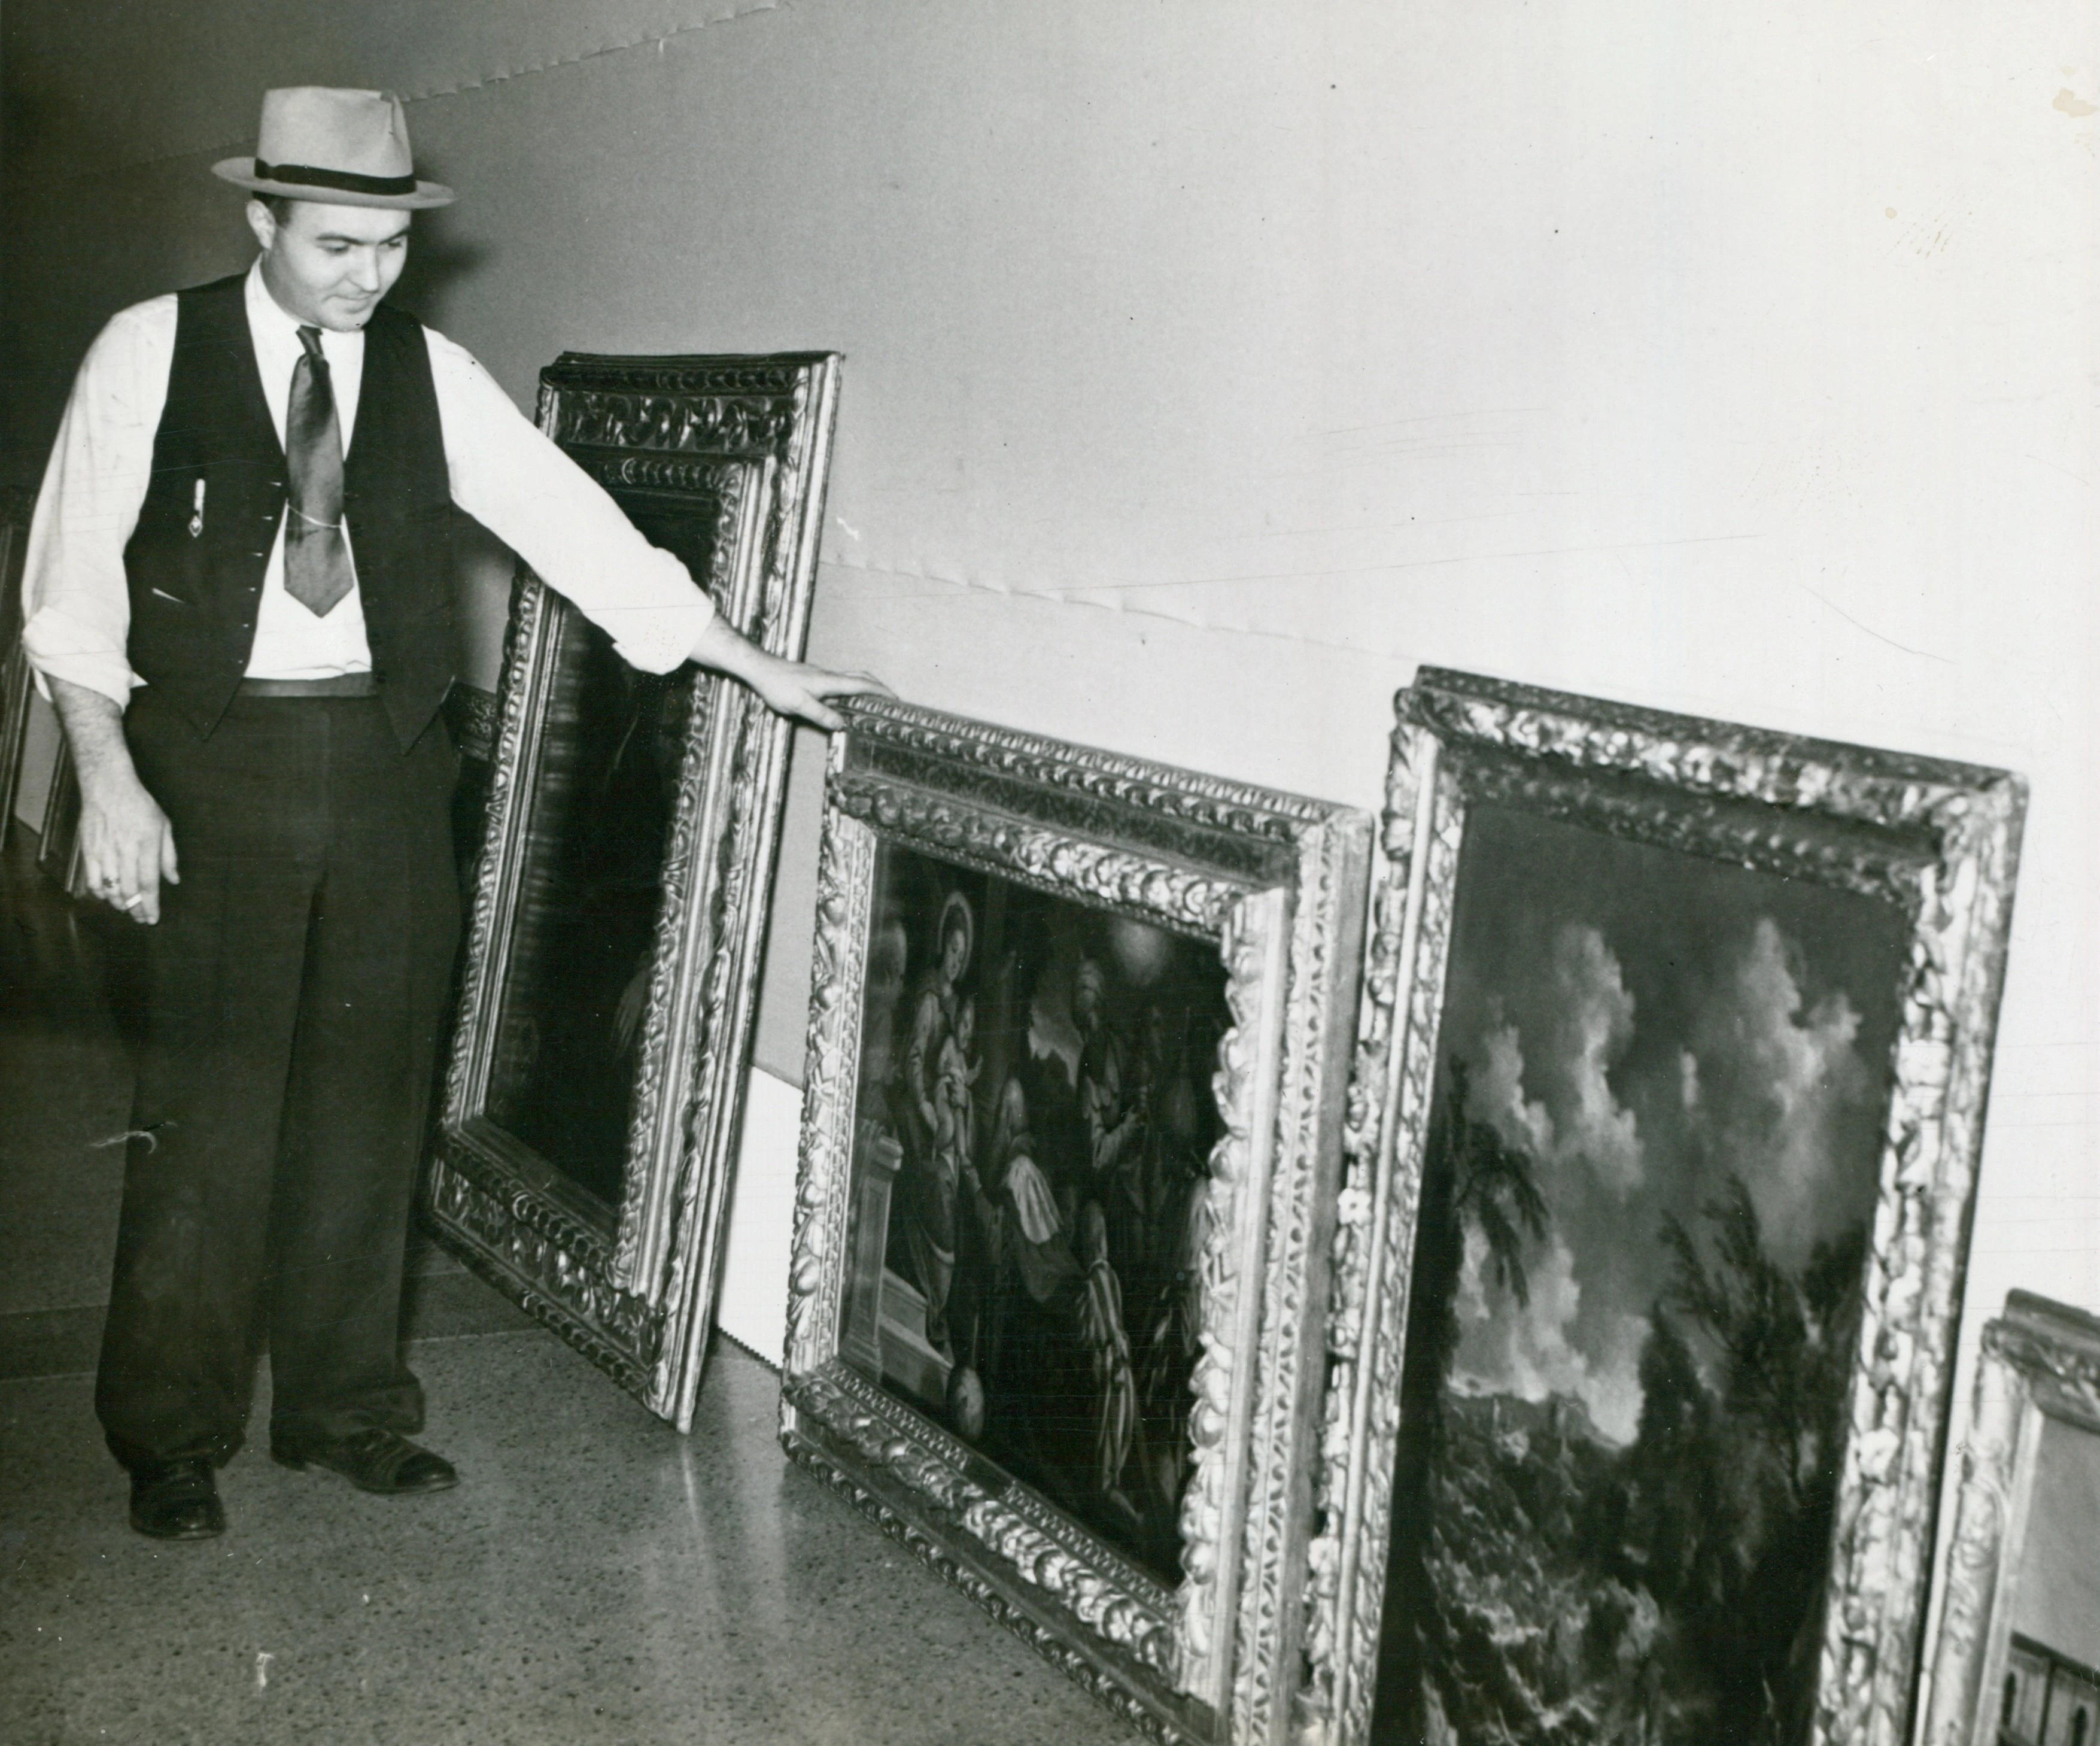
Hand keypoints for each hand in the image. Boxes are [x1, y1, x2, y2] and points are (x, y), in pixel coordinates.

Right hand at [78, 768, 178, 924]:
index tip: (152, 918)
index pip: (149, 883)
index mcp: (148, 845)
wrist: (108, 787)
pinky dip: (99, 892)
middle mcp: (126, 850)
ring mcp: (105, 850)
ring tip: (126, 908)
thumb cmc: (139, 805)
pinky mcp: (89, 849)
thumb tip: (173, 879)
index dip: (150, 904)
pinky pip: (92, 878)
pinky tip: (106, 896)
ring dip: (118, 903)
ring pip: (110, 887)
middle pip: (130, 890)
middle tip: (140, 918)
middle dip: (136, 909)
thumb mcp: (164, 826)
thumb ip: (169, 855)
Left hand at [684, 614, 891, 732]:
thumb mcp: (798, 704)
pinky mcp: (814, 678)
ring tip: (873, 702)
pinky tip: (845, 702)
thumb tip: (842, 724)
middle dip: (878, 687)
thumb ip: (820, 714)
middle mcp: (828, 676)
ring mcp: (821, 676)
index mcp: (829, 682)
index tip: (896, 699)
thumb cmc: (776, 685)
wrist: (759, 668)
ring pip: (850, 679)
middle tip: (890, 700)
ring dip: (865, 688)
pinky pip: (840, 683)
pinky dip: (851, 690)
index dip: (881, 692)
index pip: (862, 685)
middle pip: (861, 678)